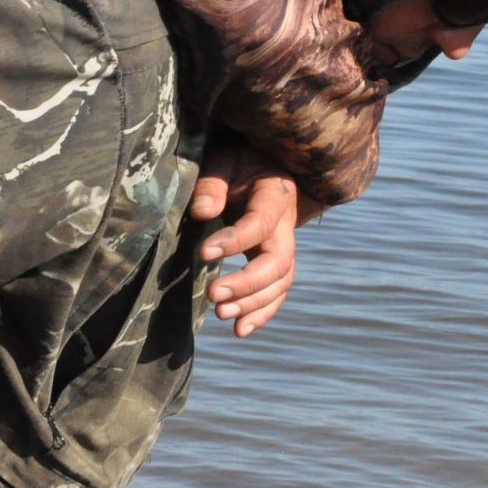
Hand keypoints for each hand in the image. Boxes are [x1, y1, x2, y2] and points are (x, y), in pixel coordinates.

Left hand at [187, 143, 326, 338]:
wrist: (257, 160)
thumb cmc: (236, 157)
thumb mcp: (223, 159)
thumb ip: (212, 183)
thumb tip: (201, 211)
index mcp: (276, 195)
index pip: (260, 224)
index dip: (233, 242)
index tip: (201, 253)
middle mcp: (286, 224)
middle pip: (279, 262)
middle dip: (247, 283)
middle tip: (213, 295)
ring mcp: (284, 245)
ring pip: (280, 282)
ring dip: (252, 303)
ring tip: (220, 313)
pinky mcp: (274, 260)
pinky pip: (277, 292)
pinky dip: (261, 313)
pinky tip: (239, 330)